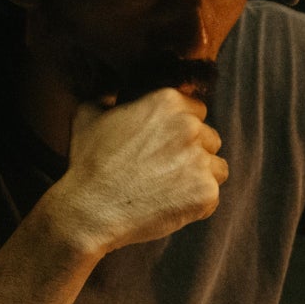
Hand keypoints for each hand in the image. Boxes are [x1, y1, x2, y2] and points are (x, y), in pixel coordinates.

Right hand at [45, 90, 227, 254]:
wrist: (90, 210)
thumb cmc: (88, 164)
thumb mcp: (87, 116)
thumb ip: (106, 97)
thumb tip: (111, 93)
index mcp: (167, 102)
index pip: (197, 110)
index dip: (181, 129)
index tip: (166, 145)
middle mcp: (189, 126)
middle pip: (210, 138)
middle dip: (192, 153)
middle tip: (165, 171)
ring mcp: (200, 160)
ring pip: (217, 167)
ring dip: (199, 177)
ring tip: (170, 189)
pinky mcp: (205, 192)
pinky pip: (212, 197)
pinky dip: (196, 205)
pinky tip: (169, 206)